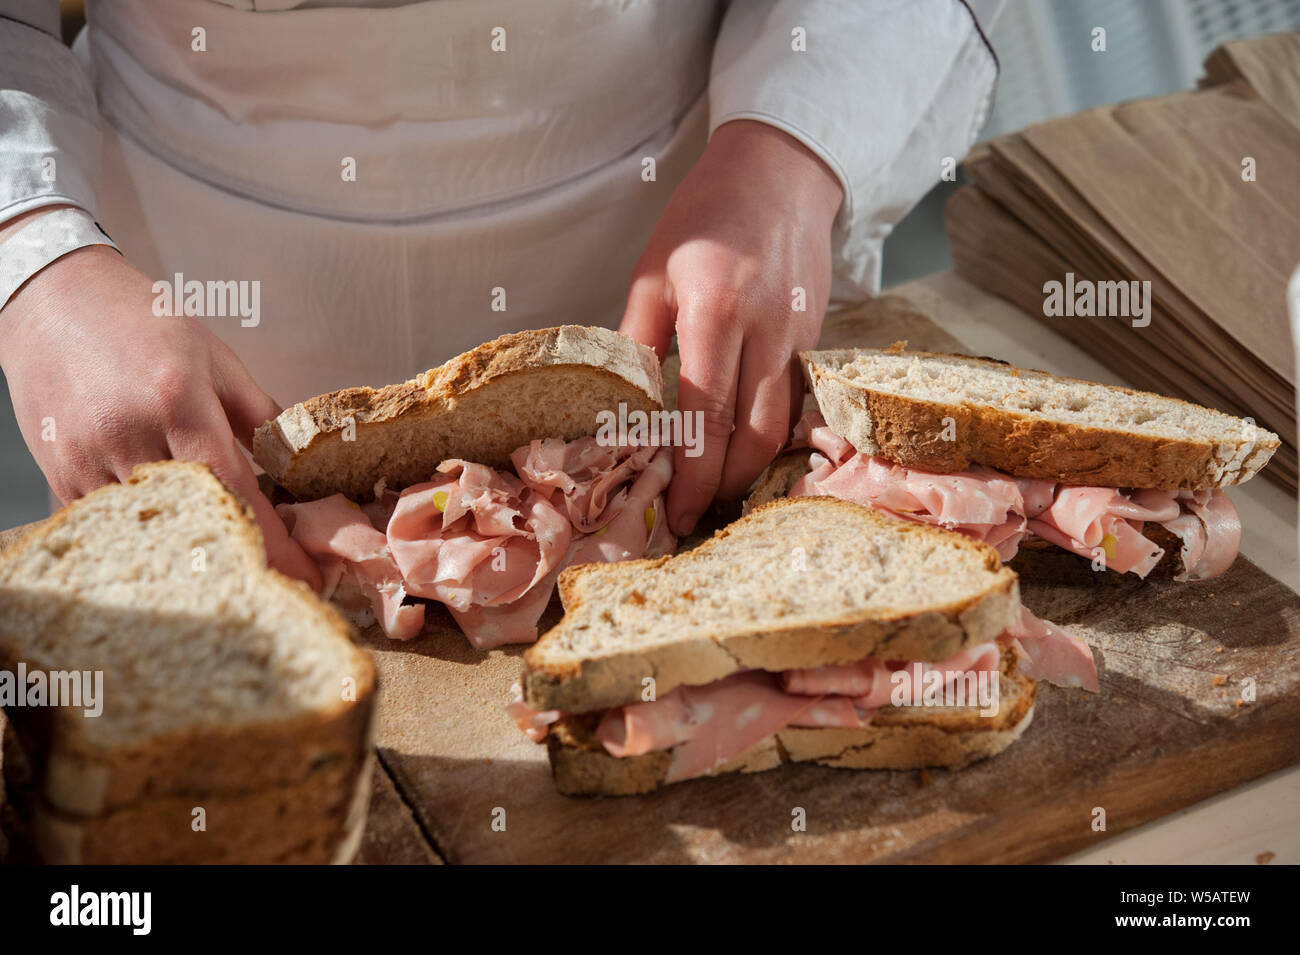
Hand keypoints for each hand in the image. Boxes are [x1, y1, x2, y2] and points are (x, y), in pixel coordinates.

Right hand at [0, 241, 320, 587]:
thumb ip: (260, 416)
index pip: (237, 491)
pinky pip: (111, 525)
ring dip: (192, 550)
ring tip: (226, 559)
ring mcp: (87, 460)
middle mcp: (129, 436)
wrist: (53, 299)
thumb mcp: (216, 360)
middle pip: (196, 522)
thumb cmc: (140, 322)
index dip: (275, 544)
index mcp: (178, 403)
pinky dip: (146, 533)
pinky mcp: (60, 474)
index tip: (306, 578)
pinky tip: (172, 533)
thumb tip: (297, 466)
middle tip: (274, 580)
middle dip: (240, 557)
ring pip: (152, 532)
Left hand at [620, 120, 842, 534]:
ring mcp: (799, 338)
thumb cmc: (705, 216)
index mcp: (717, 313)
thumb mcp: (654, 271)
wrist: (780, 172)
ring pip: (783, 427)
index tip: (676, 511)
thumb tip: (619, 408)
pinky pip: (796, 403)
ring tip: (716, 494)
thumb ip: (636, 341)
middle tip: (694, 514)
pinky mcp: (815, 340)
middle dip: (722, 486)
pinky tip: (747, 455)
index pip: (707, 415)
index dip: (691, 473)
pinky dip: (773, 438)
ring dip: (750, 471)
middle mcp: (766, 332)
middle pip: (754, 436)